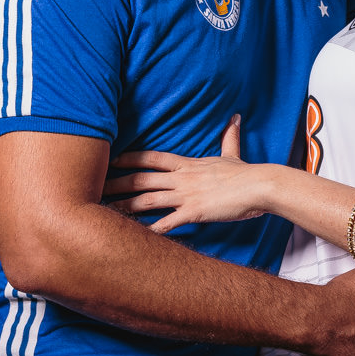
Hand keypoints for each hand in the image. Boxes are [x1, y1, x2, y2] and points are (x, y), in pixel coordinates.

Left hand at [104, 115, 263, 232]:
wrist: (260, 185)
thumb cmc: (246, 173)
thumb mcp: (233, 154)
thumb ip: (229, 137)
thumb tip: (234, 117)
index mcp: (189, 165)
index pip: (152, 158)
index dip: (130, 158)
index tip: (111, 160)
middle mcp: (182, 178)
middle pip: (141, 179)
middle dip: (116, 183)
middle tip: (94, 188)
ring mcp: (186, 195)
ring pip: (147, 200)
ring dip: (124, 207)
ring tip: (103, 213)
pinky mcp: (194, 212)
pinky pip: (166, 223)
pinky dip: (148, 231)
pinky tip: (133, 238)